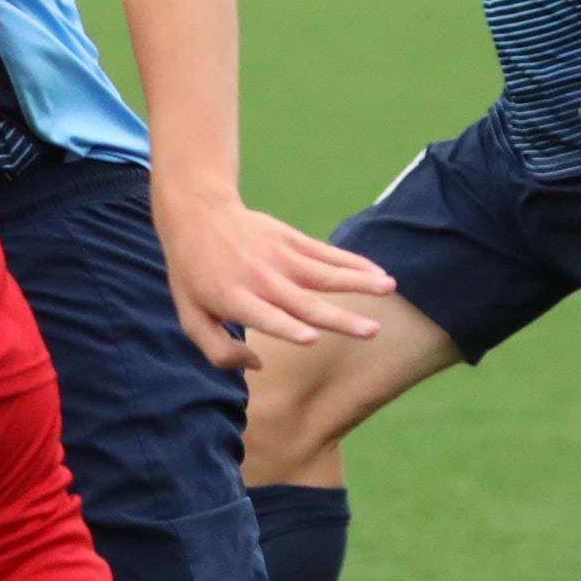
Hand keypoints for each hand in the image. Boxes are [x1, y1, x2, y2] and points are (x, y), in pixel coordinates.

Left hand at [153, 185, 395, 370]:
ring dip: (358, 281)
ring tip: (388, 288)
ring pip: (324, 273)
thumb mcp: (191, 317)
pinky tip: (378, 272)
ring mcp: (279, 257)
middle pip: (304, 302)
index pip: (264, 316)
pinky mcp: (291, 240)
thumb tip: (257, 365)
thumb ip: (218, 350)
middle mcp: (260, 279)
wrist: (198, 215)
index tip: (312, 339)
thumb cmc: (194, 276)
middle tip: (372, 331)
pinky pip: (326, 253)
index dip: (287, 328)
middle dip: (339, 318)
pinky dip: (353, 262)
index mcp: (233, 300)